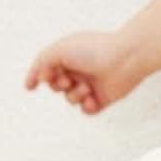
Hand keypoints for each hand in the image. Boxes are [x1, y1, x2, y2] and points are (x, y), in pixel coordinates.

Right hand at [23, 30, 144, 114]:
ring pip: (70, 100)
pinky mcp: (101, 98)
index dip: (43, 76)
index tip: (38, 81)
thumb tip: (35, 79)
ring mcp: (90, 84)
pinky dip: (87, 107)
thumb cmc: (94, 50)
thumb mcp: (60, 50)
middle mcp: (78, 70)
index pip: (47, 70)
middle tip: (68, 80)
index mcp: (69, 56)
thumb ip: (42, 61)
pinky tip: (93, 99)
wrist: (125, 59)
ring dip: (75, 95)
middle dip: (59, 86)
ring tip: (87, 88)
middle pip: (56, 87)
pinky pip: (86, 111)